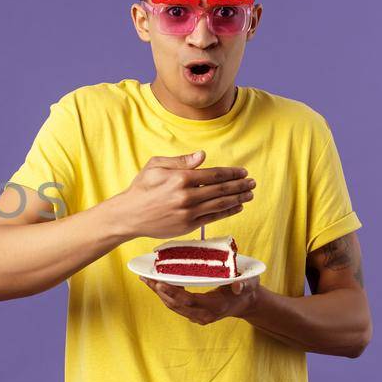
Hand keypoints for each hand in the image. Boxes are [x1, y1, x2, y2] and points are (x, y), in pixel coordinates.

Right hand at [110, 150, 254, 239]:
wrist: (129, 215)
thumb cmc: (141, 188)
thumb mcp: (156, 166)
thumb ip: (180, 161)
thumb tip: (203, 156)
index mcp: (180, 178)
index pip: (214, 174)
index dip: (232, 173)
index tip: (243, 172)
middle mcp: (187, 196)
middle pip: (221, 189)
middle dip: (240, 185)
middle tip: (252, 183)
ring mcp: (188, 212)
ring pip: (220, 204)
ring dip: (238, 199)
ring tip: (249, 195)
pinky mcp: (188, 226)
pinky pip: (213, 218)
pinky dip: (227, 212)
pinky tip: (236, 207)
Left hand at [139, 275, 261, 324]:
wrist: (245, 303)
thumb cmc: (246, 289)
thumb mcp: (249, 283)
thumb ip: (243, 284)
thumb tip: (237, 286)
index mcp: (215, 307)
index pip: (189, 301)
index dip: (173, 293)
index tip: (160, 283)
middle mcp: (204, 315)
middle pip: (176, 304)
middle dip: (160, 292)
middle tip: (146, 278)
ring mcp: (198, 316)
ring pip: (173, 306)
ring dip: (159, 293)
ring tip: (146, 279)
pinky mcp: (194, 314)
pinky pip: (176, 305)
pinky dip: (165, 295)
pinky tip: (156, 284)